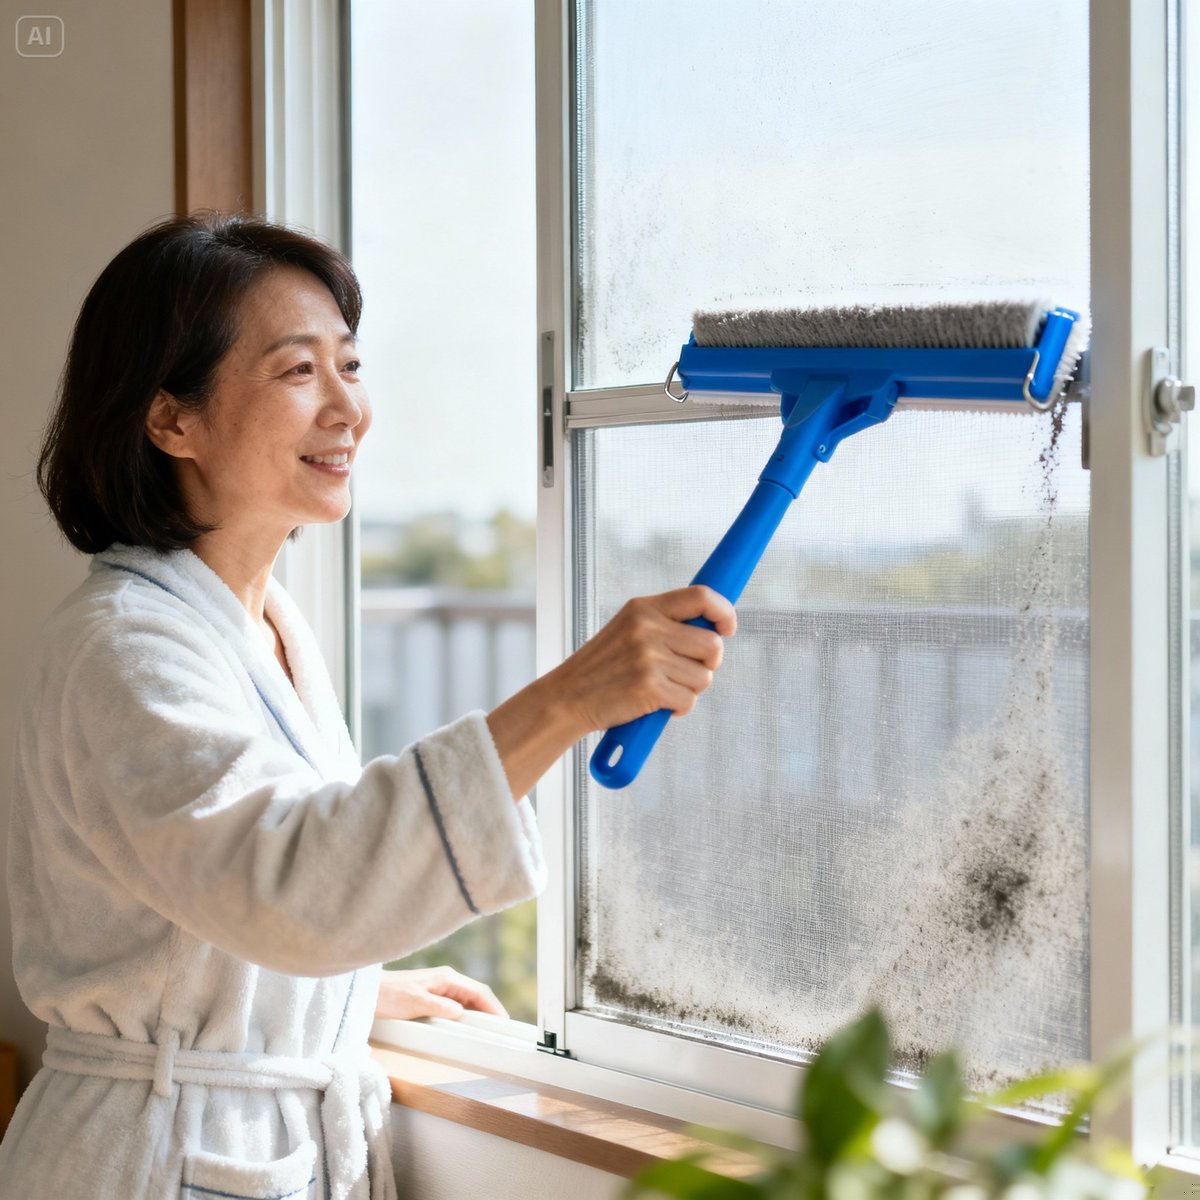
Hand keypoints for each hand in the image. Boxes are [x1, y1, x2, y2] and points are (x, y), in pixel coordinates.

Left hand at [375, 966, 507, 1020]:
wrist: (370, 993)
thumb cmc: (390, 995)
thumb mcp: (416, 1003)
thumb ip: (440, 1006)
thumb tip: (461, 1012)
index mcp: (446, 978)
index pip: (479, 991)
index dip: (493, 1006)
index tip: (503, 1022)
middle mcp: (446, 980)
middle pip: (476, 995)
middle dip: (490, 1010)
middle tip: (500, 1030)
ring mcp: (440, 987)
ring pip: (467, 1000)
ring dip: (478, 1013)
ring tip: (487, 1031)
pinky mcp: (432, 996)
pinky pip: (456, 1005)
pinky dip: (466, 1015)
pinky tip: (466, 1026)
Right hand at [485, 585, 736, 799]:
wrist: (567, 698)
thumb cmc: (603, 668)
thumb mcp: (628, 630)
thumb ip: (666, 625)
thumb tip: (715, 630)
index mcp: (643, 607)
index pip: (701, 596)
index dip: (724, 612)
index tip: (727, 628)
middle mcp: (647, 628)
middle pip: (712, 644)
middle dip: (709, 663)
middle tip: (688, 671)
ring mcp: (648, 658)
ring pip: (704, 677)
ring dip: (690, 689)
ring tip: (663, 689)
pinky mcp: (649, 687)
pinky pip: (689, 700)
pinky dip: (679, 708)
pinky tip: (656, 705)